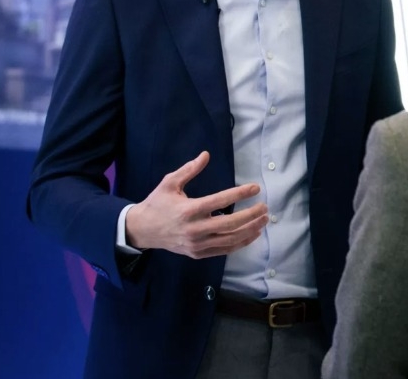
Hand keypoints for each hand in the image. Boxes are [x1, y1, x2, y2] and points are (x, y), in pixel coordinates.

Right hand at [125, 151, 267, 258]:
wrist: (142, 230)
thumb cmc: (158, 203)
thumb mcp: (169, 183)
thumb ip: (189, 169)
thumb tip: (206, 154)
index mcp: (188, 210)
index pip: (219, 201)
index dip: (239, 194)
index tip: (255, 188)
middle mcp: (194, 229)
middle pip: (230, 224)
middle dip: (251, 215)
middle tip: (264, 207)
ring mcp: (197, 243)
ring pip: (230, 239)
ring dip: (250, 230)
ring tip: (264, 220)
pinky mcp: (198, 253)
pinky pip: (224, 250)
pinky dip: (240, 243)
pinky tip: (252, 234)